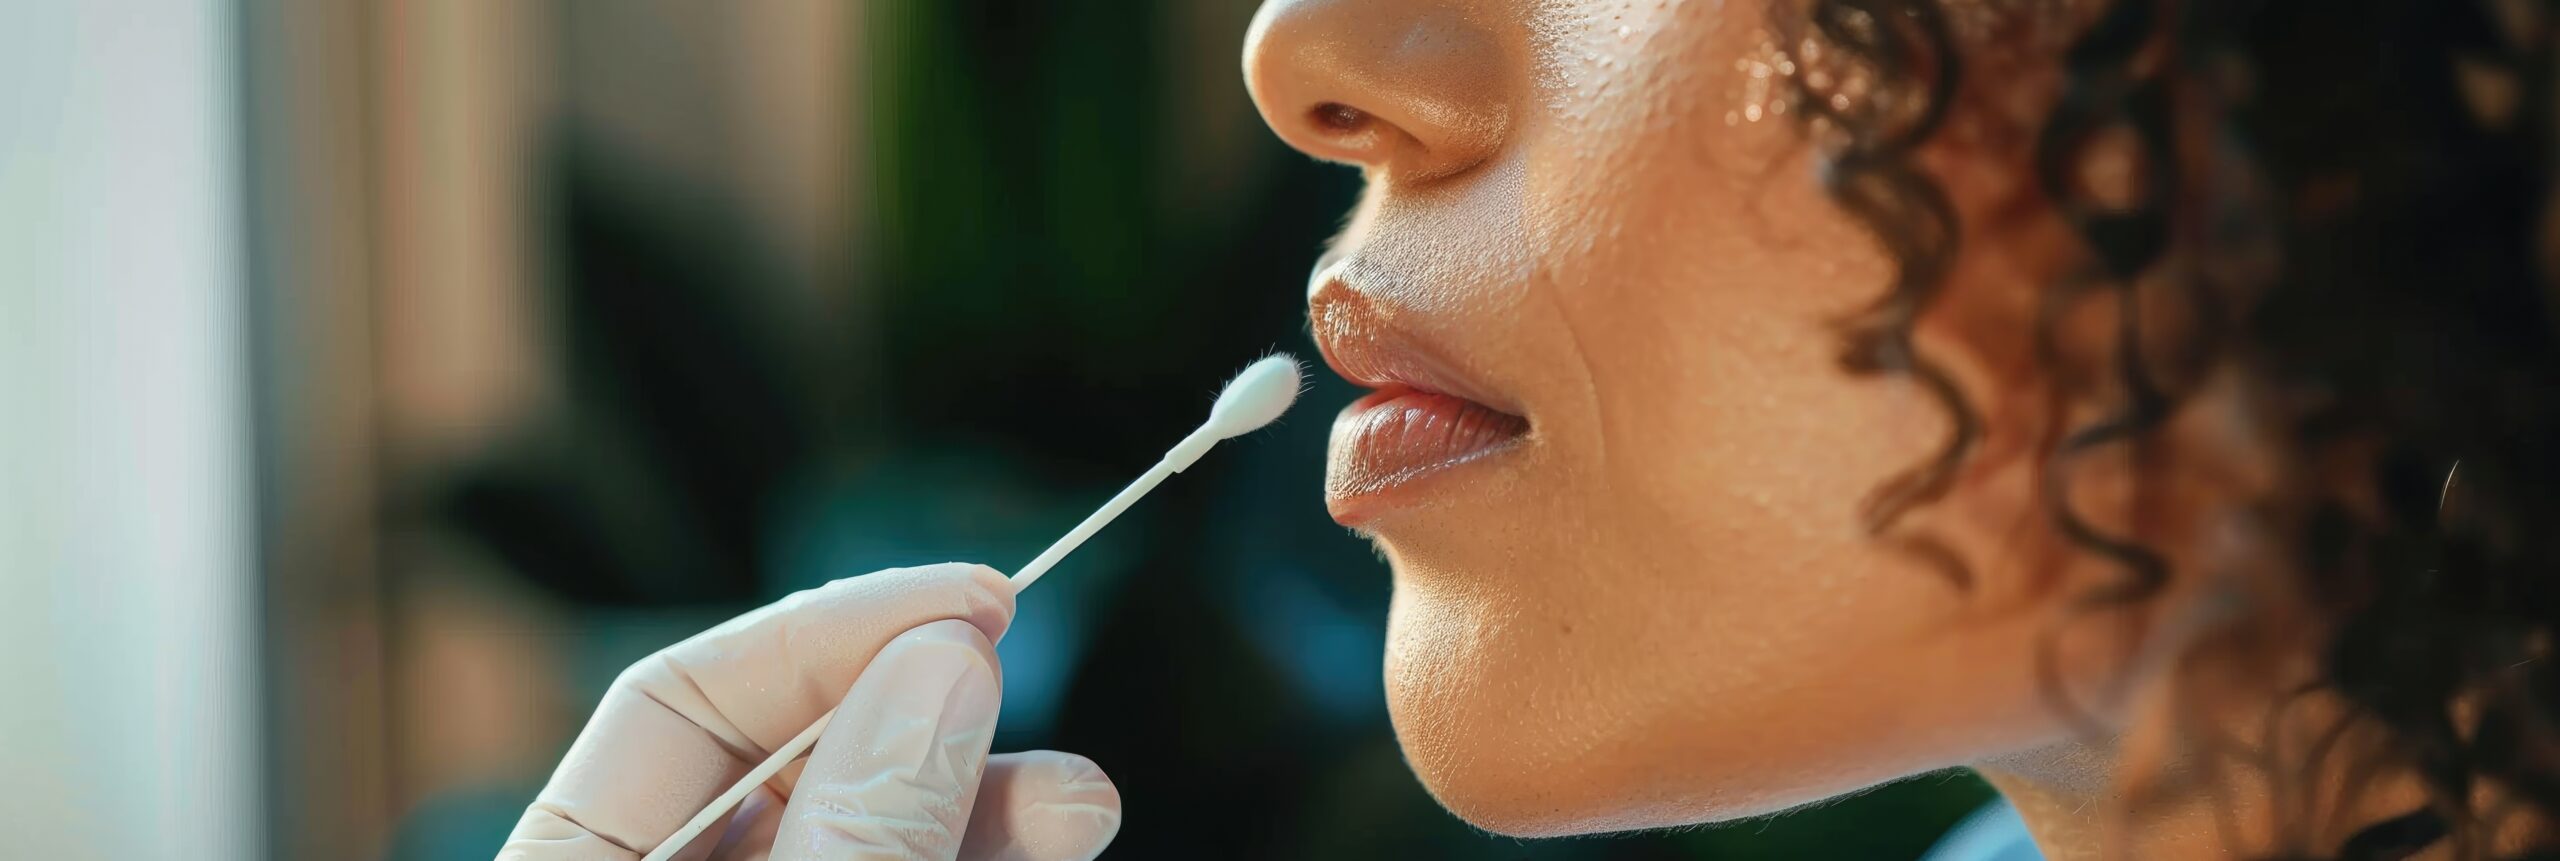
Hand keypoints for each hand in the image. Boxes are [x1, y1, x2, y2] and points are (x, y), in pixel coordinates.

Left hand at [497, 563, 1122, 859]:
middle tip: (1024, 678)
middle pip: (790, 768)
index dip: (829, 632)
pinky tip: (1048, 845)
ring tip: (1084, 805)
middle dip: (926, 718)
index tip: (976, 602)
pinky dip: (977, 860)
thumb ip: (859, 832)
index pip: (679, 704)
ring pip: (869, 833)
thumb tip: (944, 661)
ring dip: (982, 802)